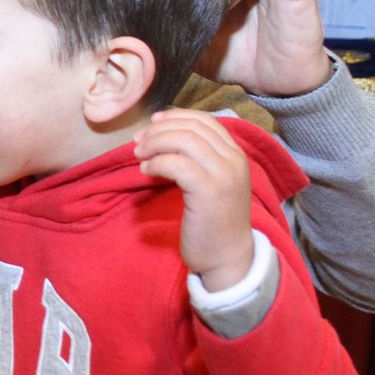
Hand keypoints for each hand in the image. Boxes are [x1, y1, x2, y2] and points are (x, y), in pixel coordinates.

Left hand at [135, 109, 254, 290]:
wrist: (227, 258)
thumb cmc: (213, 222)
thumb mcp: (211, 182)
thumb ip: (198, 159)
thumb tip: (162, 136)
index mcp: (236, 154)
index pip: (205, 120)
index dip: (174, 117)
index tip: (151, 125)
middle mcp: (234, 160)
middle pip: (192, 127)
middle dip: (159, 129)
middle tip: (138, 142)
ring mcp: (224, 174)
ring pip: (184, 140)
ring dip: (155, 143)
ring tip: (139, 156)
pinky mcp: (209, 191)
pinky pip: (177, 164)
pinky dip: (156, 163)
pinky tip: (146, 172)